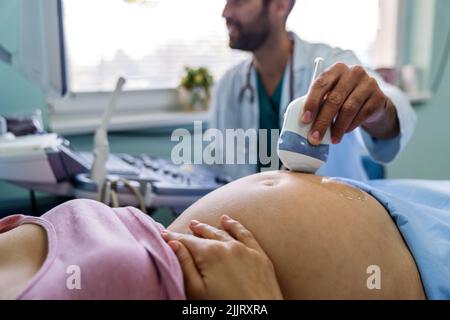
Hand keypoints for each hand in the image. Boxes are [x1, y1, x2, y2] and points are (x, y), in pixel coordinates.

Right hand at [161, 215, 282, 299]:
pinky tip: (228, 221)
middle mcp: (229, 246)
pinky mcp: (260, 256)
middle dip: (191, 232)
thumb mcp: (197, 292)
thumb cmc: (225, 309)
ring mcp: (246, 250)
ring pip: (223, 232)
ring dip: (209, 228)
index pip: (187, 241)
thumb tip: (173, 244)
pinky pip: (246, 234)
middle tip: (179, 230)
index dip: (174, 238)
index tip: (163, 235)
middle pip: (205, 234)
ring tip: (197, 224)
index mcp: (211, 254)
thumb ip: (185, 265)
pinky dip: (235, 226)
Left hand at [301, 62, 399, 144]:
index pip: (320, 85)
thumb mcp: (329, 96)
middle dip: (322, 121)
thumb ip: (317, 104)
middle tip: (314, 137)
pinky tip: (344, 132)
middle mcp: (353, 72)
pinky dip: (350, 126)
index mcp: (336, 69)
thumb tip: (301, 123)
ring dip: (337, 127)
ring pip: (348, 109)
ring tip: (332, 139)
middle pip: (334, 99)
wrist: (371, 101)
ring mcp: (368, 83)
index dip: (311, 103)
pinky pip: (361, 115)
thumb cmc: (343, 98)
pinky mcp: (379, 97)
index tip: (304, 120)